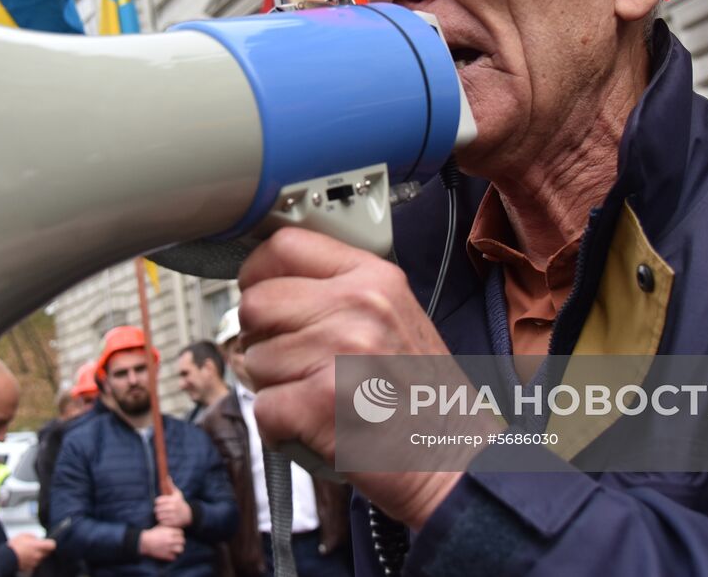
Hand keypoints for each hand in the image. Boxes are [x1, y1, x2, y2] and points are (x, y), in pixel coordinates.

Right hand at [7, 534, 54, 571]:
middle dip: (43, 550)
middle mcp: (38, 555)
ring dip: (36, 556)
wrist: (5, 558)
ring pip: (40, 558)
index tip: (47, 542)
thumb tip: (36, 539)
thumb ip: (33, 536)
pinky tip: (25, 557)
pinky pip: (34, 564)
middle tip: (35, 547)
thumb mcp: (23, 535)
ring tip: (27, 552)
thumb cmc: (14, 546)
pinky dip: (31, 561)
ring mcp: (35, 563)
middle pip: (47, 553)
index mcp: (38, 546)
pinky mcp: (30, 568)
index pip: (52, 545)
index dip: (50, 543)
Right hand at [139, 525, 184, 560]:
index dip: (179, 534)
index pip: (181, 533)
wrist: (144, 542)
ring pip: (180, 549)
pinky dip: (172, 556)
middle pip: (182, 541)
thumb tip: (175, 525)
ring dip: (178, 549)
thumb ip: (169, 527)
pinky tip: (169, 554)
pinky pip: (174, 557)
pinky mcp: (165, 555)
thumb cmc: (152, 533)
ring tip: (175, 549)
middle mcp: (171, 540)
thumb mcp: (161, 527)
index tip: (176, 536)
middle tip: (176, 543)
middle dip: (180, 542)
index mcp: (170, 532)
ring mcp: (169, 548)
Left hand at [153, 489, 191, 526]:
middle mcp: (173, 508)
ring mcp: (173, 516)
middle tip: (160, 509)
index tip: (160, 503)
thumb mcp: (177, 494)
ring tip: (162, 514)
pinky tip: (165, 519)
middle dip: (158, 509)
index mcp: (172, 500)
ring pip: (158, 516)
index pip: (158, 501)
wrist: (188, 515)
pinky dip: (162, 521)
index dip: (158, 502)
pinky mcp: (172, 523)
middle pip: (157, 509)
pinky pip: (162, 522)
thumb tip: (167, 476)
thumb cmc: (180, 503)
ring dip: (159, 515)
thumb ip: (171, 486)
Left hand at [238, 228, 464, 529]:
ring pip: (254, 359)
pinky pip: (262, 407)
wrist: (453, 459)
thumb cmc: (422, 397)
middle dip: (261, 338)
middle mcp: (358, 306)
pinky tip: (315, 427)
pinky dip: (280, 427)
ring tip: (318, 397)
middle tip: (293, 362)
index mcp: (374, 279)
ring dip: (275, 386)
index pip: (284, 247)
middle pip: (256, 303)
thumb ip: (338, 293)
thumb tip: (270, 284)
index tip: (261, 293)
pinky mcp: (321, 402)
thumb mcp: (394, 317)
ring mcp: (339, 352)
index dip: (259, 275)